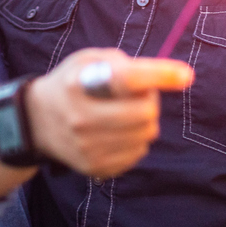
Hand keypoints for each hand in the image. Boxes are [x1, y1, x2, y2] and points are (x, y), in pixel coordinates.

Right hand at [27, 48, 192, 178]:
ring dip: (145, 120)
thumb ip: (124, 63)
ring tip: (125, 111)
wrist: (39, 120)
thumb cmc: (74, 83)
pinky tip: (119, 131)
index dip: (160, 76)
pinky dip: (136, 139)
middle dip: (150, 99)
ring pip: (146, 134)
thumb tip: (169, 75)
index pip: (128, 79)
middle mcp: (81, 117)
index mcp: (80, 83)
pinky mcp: (95, 167)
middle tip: (137, 94)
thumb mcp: (89, 60)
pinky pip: (138, 153)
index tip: (186, 75)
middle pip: (145, 112)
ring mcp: (87, 146)